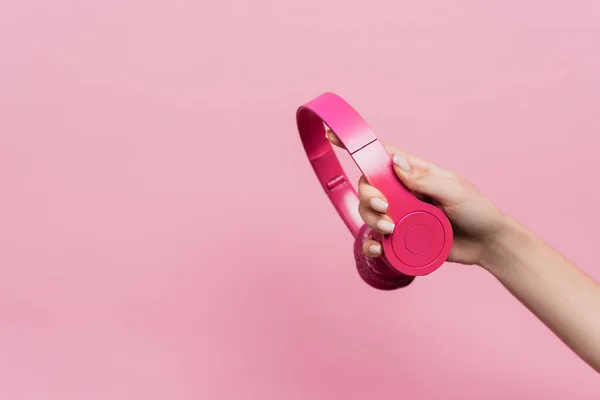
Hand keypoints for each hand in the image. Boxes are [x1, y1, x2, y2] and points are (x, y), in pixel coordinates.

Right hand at [327, 129, 506, 265]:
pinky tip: (380, 248)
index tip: (331, 136)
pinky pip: (377, 239)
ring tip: (391, 229)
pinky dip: (372, 244)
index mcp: (414, 172)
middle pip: (368, 187)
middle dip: (368, 197)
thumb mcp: (454, 191)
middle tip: (384, 208)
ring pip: (369, 213)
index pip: (381, 155)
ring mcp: (400, 214)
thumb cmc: (476, 211)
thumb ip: (424, 178)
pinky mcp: (401, 238)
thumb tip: (394, 161)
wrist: (487, 244)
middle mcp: (402, 192)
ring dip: (372, 220)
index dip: (357, 146)